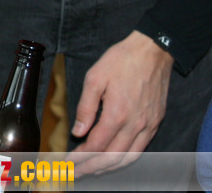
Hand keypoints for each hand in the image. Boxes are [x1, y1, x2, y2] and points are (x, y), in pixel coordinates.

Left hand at [69, 31, 172, 174]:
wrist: (152, 52)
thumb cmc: (121, 61)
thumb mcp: (94, 78)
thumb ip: (85, 108)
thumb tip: (78, 132)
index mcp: (116, 113)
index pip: (96, 145)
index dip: (80, 157)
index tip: (68, 161)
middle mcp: (134, 124)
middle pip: (112, 157)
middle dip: (92, 168)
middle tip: (76, 173)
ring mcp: (147, 125)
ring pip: (129, 157)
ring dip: (109, 167)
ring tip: (93, 171)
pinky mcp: (155, 122)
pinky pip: (141, 149)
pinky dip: (126, 158)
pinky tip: (115, 158)